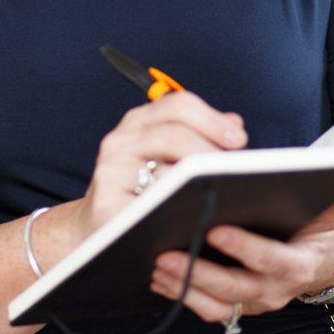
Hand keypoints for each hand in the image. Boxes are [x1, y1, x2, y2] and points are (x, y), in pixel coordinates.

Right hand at [75, 91, 247, 241]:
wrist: (94, 229)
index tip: (239, 139)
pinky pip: (149, 204)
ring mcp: (111, 170)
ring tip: (221, 192)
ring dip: (197, 182)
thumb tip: (235, 124)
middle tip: (235, 171)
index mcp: (140, 122)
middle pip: (174, 133)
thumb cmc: (136, 191)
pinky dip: (174, 208)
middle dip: (210, 151)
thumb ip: (198, 136)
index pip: (179, 105)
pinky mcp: (106, 203)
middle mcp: (122, 139)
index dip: (212, 119)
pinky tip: (193, 215)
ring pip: (165, 170)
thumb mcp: (163, 156)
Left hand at [150, 185, 333, 324]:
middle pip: (235, 288)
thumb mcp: (330, 213)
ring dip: (184, 286)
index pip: (269, 259)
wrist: (320, 261)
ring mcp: (255, 302)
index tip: (215, 228)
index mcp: (298, 264)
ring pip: (218, 304)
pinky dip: (181, 295)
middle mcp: (276, 290)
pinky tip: (159, 277)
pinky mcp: (238, 307)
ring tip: (156, 263)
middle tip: (166, 252)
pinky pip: (208, 309)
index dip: (243, 247)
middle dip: (199, 271)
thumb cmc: (316, 228)